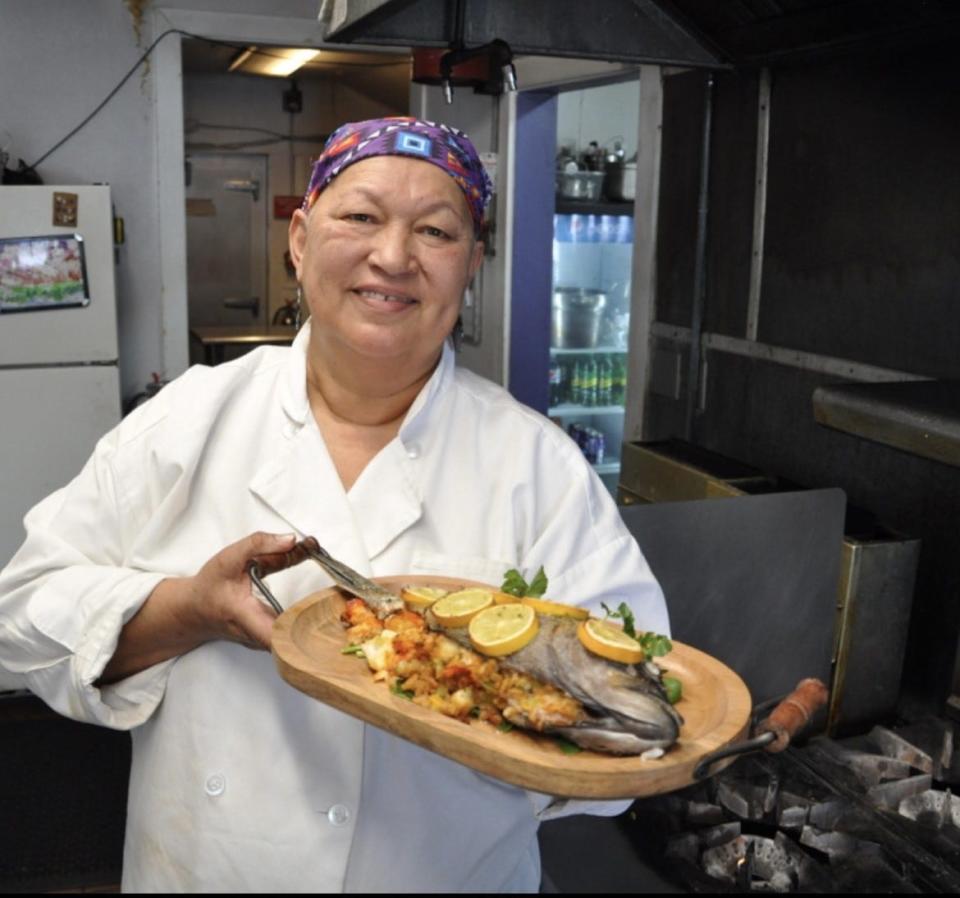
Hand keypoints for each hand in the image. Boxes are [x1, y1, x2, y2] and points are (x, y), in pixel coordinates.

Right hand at [100, 532, 303, 684]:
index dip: (302, 628)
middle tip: (335, 587)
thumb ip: (260, 544)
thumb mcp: (229, 557)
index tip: (319, 607)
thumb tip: (293, 540)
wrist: (195, 609)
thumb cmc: (210, 585)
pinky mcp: (270, 641)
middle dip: (318, 611)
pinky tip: (312, 596)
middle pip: (296, 635)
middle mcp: (257, 637)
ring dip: (313, 610)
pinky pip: (292, 631)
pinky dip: (305, 613)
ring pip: (296, 634)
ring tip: (321, 591)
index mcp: (245, 615)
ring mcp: (264, 643)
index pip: (276, 635)